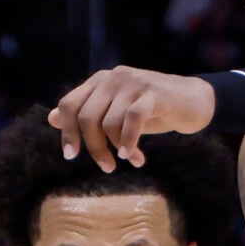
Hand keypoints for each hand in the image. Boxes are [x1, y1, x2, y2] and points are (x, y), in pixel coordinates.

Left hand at [48, 68, 215, 171]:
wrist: (192, 101)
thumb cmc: (151, 110)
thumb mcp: (115, 113)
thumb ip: (87, 114)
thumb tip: (52, 118)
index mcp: (100, 81)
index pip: (69, 105)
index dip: (67, 132)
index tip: (71, 156)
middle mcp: (113, 78)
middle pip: (87, 117)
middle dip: (94, 148)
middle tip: (107, 167)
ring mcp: (133, 83)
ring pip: (109, 123)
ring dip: (118, 150)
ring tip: (131, 160)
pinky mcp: (153, 92)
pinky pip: (132, 120)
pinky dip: (130, 142)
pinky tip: (135, 156)